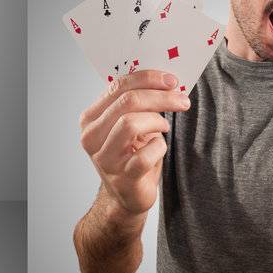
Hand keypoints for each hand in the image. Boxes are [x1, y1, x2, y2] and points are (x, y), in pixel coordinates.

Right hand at [78, 70, 189, 215]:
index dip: (148, 78)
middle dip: (160, 97)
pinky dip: (159, 148)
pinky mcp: (122, 178)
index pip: (117, 86)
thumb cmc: (131, 154)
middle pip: (127, 102)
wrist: (126, 194)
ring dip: (156, 122)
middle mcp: (91, 138)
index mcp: (90, 119)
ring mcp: (104, 159)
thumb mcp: (127, 124)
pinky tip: (158, 149)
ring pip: (131, 124)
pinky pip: (146, 154)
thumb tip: (166, 80)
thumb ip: (135, 102)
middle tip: (182, 100)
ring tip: (163, 128)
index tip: (171, 80)